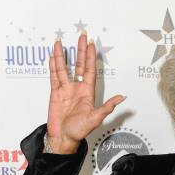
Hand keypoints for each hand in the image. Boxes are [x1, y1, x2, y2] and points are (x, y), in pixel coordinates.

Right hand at [46, 31, 126, 152]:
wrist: (64, 138)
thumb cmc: (80, 131)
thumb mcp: (96, 118)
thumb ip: (107, 106)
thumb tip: (122, 97)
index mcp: (88, 93)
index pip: (90, 70)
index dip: (91, 57)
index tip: (91, 44)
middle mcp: (77, 89)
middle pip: (79, 65)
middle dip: (80, 50)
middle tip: (82, 36)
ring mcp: (66, 90)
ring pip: (63, 68)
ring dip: (62, 55)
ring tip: (59, 42)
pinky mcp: (55, 94)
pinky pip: (54, 77)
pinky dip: (53, 66)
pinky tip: (52, 56)